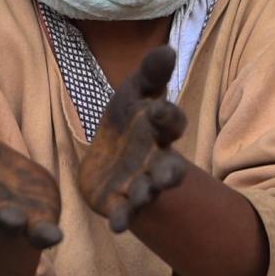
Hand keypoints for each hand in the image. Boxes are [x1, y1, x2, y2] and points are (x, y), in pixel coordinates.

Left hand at [75, 47, 190, 231]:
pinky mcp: (119, 202)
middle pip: (170, 169)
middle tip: (171, 177)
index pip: (170, 123)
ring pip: (149, 191)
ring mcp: (139, 182)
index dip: (166, 117)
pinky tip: (117, 227)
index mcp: (159, 130)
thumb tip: (167, 49)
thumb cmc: (126, 122)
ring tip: (143, 196)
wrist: (103, 158)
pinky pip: (124, 212)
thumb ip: (150, 74)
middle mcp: (155, 159)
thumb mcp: (133, 93)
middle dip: (171, 174)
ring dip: (147, 194)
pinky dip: (123, 219)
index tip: (157, 109)